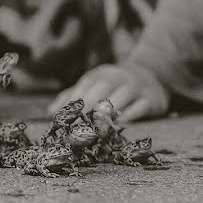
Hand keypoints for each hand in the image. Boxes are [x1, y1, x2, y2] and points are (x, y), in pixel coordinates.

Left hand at [46, 64, 168, 122]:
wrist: (151, 75)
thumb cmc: (113, 85)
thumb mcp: (93, 85)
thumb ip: (71, 97)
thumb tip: (50, 112)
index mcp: (100, 74)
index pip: (84, 87)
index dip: (74, 104)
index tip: (65, 121)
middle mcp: (118, 77)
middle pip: (101, 90)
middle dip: (89, 109)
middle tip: (79, 127)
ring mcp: (136, 86)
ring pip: (121, 98)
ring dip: (109, 113)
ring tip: (97, 128)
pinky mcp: (152, 98)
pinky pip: (140, 106)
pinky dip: (130, 116)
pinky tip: (120, 126)